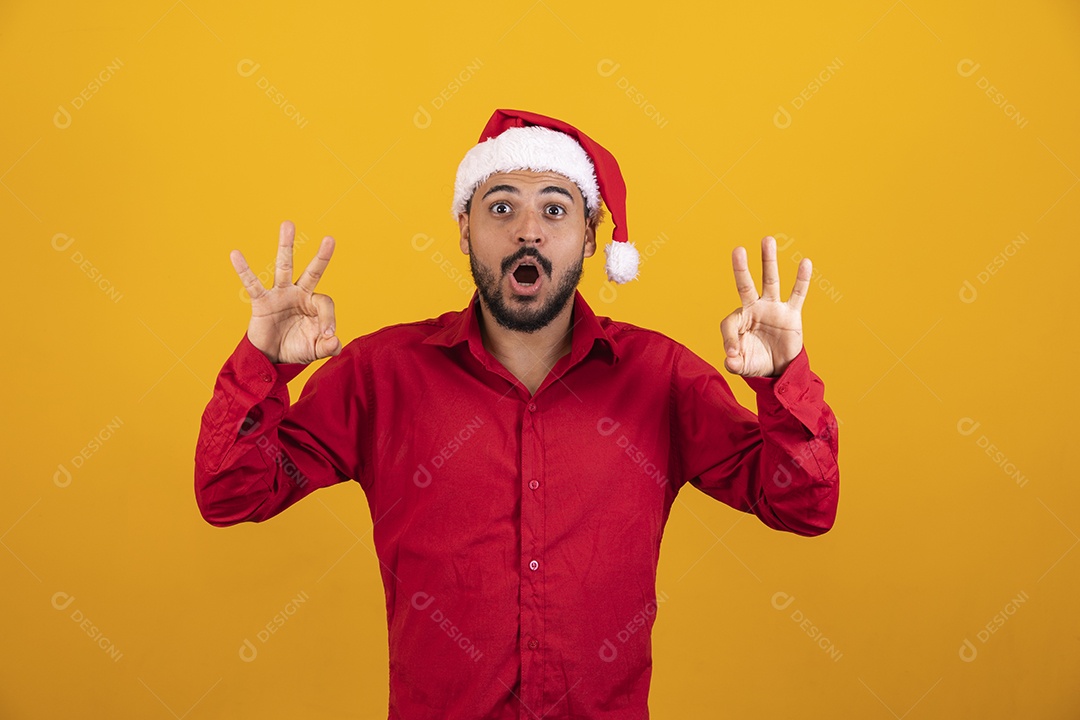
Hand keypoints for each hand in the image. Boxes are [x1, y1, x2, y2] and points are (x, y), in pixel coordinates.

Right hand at [231, 220, 339, 363]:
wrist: (271, 358)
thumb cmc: (296, 349)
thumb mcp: (316, 350)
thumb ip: (329, 346)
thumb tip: (336, 342)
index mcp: (313, 304)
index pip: (325, 303)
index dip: (329, 319)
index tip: (328, 335)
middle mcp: (299, 294)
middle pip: (312, 272)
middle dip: (322, 257)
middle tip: (330, 239)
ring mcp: (280, 295)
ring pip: (284, 267)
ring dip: (286, 246)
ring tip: (288, 224)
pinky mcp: (262, 302)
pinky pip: (252, 284)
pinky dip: (244, 270)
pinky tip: (235, 254)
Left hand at [720, 236, 810, 376]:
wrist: (779, 369)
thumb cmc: (756, 362)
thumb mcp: (743, 366)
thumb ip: (734, 364)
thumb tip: (731, 360)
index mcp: (740, 320)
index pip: (730, 322)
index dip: (729, 338)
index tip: (734, 354)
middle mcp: (755, 309)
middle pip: (746, 285)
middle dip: (741, 269)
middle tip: (738, 250)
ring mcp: (773, 308)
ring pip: (770, 281)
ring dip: (769, 262)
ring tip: (768, 240)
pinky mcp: (791, 314)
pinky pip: (797, 294)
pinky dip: (802, 280)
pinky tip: (805, 263)